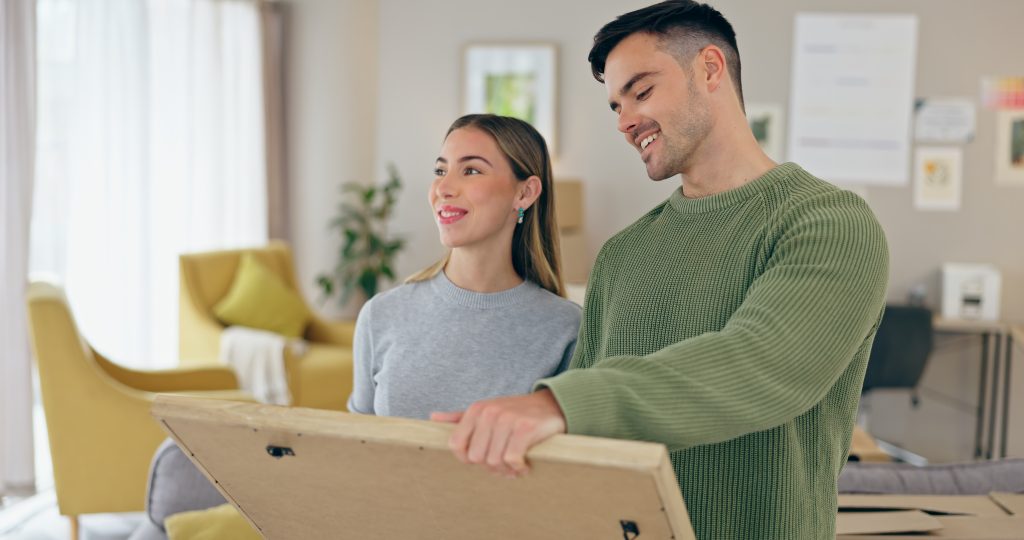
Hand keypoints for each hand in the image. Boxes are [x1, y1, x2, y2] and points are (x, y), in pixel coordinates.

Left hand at [430, 389, 565, 477]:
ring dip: (506, 470)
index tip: (484, 459)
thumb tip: (433, 418)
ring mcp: (507, 419)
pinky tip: (525, 465)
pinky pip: (512, 459)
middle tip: (504, 465)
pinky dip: (518, 467)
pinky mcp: (525, 427)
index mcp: (476, 410)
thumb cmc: (515, 412)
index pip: (456, 445)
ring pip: (494, 460)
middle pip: (476, 457)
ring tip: (515, 467)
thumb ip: (460, 417)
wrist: (551, 405)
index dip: (468, 459)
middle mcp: (489, 412)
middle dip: (490, 467)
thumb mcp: (486, 411)